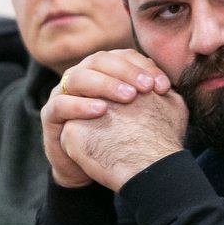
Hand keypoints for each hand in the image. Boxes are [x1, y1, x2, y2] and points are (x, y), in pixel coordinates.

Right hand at [41, 50, 170, 187]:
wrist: (91, 168)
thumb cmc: (118, 138)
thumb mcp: (138, 116)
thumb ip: (152, 100)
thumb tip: (172, 89)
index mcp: (104, 71)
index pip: (123, 56)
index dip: (143, 66)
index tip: (164, 86)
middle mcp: (82, 75)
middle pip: (100, 60)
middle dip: (126, 71)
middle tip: (147, 88)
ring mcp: (63, 93)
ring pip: (79, 76)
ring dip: (105, 84)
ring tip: (128, 97)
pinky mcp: (51, 114)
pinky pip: (61, 103)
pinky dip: (80, 105)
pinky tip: (101, 110)